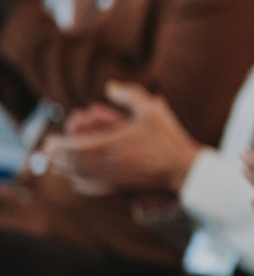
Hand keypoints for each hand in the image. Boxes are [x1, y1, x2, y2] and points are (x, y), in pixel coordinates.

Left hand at [43, 81, 202, 192]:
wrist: (183, 169)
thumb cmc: (168, 139)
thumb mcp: (152, 110)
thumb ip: (130, 95)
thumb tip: (109, 86)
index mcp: (111, 145)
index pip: (74, 147)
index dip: (59, 145)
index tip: (49, 140)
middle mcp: (107, 164)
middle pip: (73, 163)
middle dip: (57, 158)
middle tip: (46, 152)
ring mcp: (113, 179)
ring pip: (80, 177)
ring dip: (65, 171)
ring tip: (55, 166)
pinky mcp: (121, 188)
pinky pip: (94, 189)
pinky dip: (80, 185)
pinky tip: (77, 182)